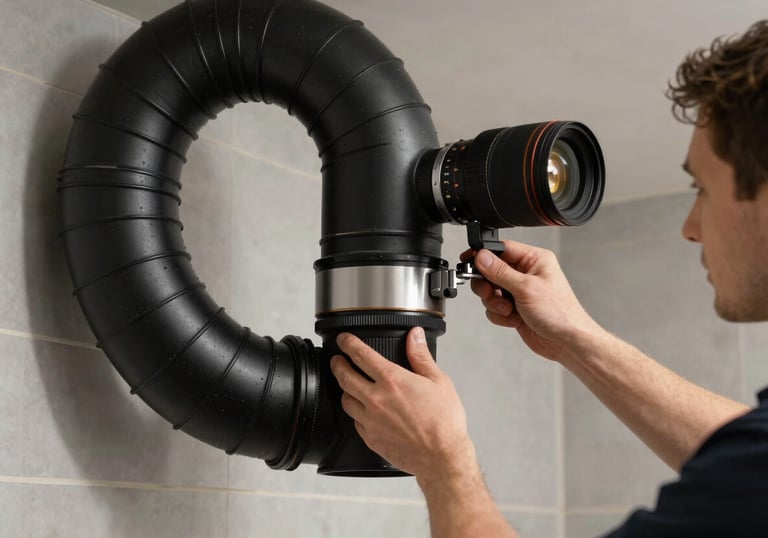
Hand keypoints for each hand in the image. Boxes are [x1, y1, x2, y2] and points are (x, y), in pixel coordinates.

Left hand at [330, 327, 474, 482]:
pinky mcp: (370, 439)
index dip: (348, 343)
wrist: (441, 458)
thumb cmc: (444, 422)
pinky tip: (363, 412)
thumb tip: (414, 336)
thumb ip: (421, 356)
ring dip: (344, 389)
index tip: (344, 339)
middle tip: (337, 360)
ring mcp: (371, 420)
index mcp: (392, 380)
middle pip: (345, 376)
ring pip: (345, 400)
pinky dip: (356, 413)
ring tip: (348, 385)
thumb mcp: (439, 381)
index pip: (361, 355)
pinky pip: (355, 422)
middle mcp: (376, 399)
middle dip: (337, 364)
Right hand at [466, 240, 600, 361]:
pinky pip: (494, 308)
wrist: (566, 342)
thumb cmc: (560, 313)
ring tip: (508, 310)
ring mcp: (519, 292)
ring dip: (495, 303)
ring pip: (490, 291)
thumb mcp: (526, 288)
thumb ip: (500, 272)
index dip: (484, 255)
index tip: (470, 262)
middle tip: (489, 292)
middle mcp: (526, 273)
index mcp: (534, 260)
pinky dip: (500, 315)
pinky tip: (514, 319)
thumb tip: (482, 256)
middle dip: (487, 285)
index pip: (502, 249)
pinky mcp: (515, 309)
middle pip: (491, 271)